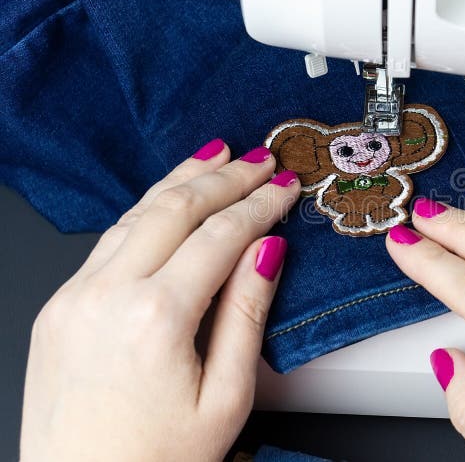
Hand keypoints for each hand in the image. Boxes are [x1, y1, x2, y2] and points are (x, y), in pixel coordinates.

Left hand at [20, 139, 299, 460]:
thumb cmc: (154, 461)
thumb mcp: (227, 398)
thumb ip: (247, 314)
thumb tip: (266, 251)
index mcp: (155, 318)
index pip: (220, 236)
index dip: (259, 205)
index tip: (284, 186)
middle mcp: (106, 296)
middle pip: (176, 210)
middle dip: (225, 178)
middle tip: (259, 160)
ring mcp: (73, 297)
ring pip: (136, 214)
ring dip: (181, 181)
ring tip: (216, 157)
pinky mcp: (57, 307)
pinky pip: (108, 240)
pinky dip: (145, 210)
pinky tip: (166, 199)